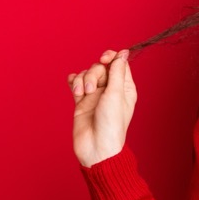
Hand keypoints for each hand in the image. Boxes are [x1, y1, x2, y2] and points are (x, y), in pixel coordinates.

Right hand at [68, 49, 136, 167]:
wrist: (95, 147)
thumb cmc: (111, 124)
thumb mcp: (116, 94)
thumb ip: (117, 71)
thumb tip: (123, 52)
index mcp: (124, 87)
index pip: (118, 63)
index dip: (110, 57)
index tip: (103, 60)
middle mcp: (111, 90)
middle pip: (100, 67)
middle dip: (93, 74)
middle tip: (92, 90)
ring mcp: (95, 95)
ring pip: (87, 74)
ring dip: (82, 80)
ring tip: (83, 95)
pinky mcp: (82, 101)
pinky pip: (76, 83)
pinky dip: (74, 83)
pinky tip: (75, 89)